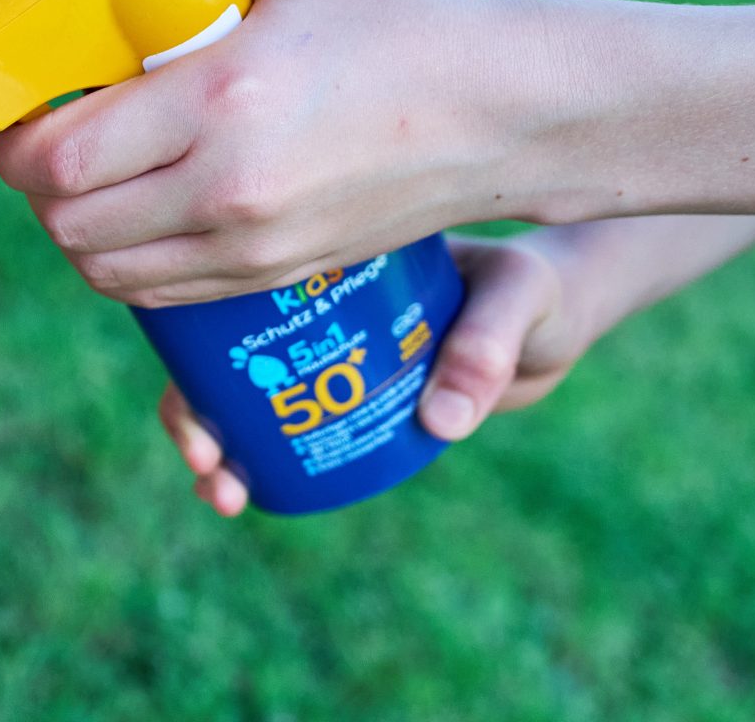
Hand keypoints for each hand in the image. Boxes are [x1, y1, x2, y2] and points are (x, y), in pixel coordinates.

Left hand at [0, 0, 513, 306]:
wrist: (504, 113)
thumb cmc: (403, 23)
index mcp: (221, 100)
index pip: (60, 157)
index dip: (15, 139)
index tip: (23, 107)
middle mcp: (228, 187)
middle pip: (66, 225)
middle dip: (37, 184)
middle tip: (53, 136)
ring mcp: (253, 244)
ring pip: (104, 271)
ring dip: (77, 228)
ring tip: (96, 175)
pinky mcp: (276, 274)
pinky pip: (159, 292)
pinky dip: (127, 261)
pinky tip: (144, 210)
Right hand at [157, 233, 597, 515]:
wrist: (560, 317)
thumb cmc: (535, 286)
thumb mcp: (518, 298)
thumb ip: (487, 344)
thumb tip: (440, 423)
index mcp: (328, 258)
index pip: (239, 291)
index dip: (197, 350)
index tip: (195, 407)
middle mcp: (311, 302)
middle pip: (226, 354)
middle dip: (194, 413)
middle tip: (208, 466)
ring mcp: (327, 350)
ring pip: (250, 397)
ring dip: (220, 445)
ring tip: (224, 496)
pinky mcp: (352, 393)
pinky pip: (293, 424)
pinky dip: (265, 457)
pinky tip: (248, 493)